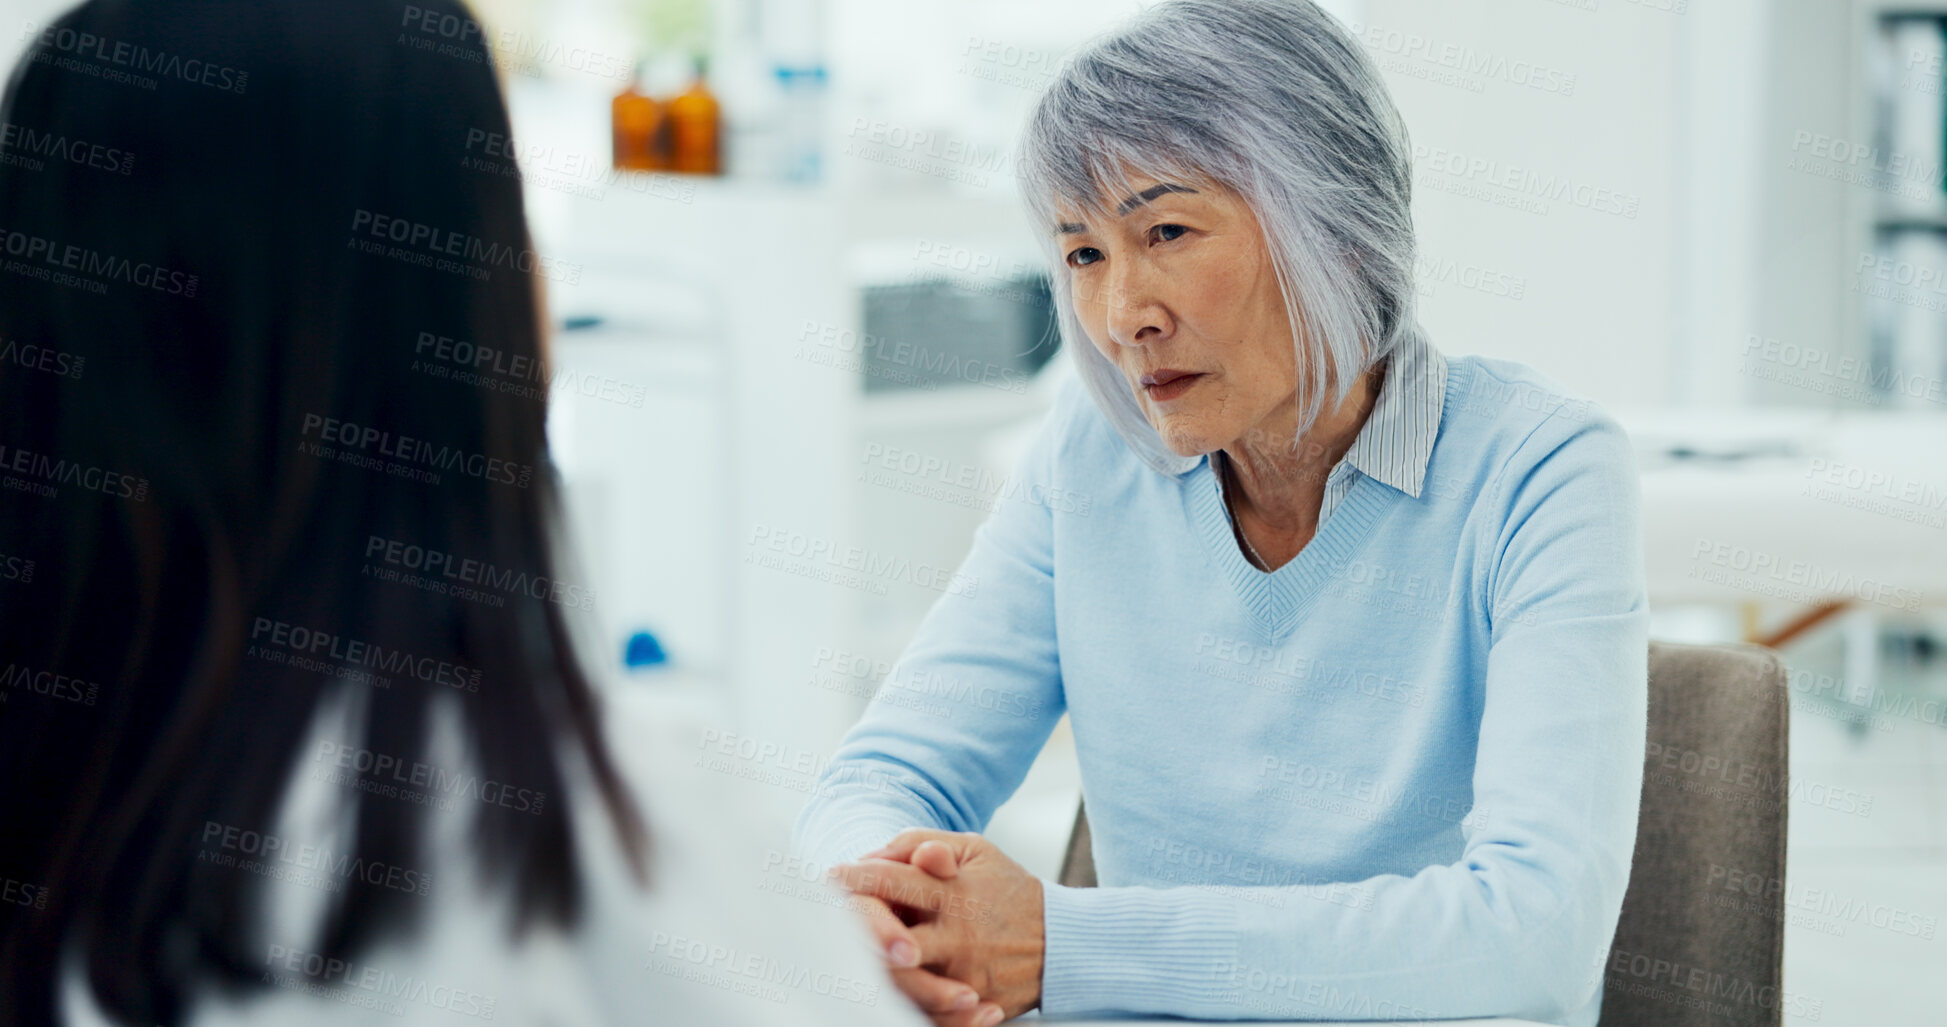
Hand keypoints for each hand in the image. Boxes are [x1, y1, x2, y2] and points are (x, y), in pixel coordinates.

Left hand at [835, 830, 1043, 1023]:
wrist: (1062, 943)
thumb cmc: (1008, 890)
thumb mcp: (975, 851)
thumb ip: (925, 842)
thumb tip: (876, 853)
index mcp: (953, 892)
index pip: (890, 881)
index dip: (854, 877)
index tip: (829, 877)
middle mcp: (956, 935)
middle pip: (886, 937)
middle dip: (851, 926)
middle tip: (826, 919)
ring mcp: (962, 975)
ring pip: (900, 979)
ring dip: (869, 964)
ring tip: (846, 951)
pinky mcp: (971, 1005)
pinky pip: (926, 1008)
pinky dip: (899, 998)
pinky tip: (878, 983)